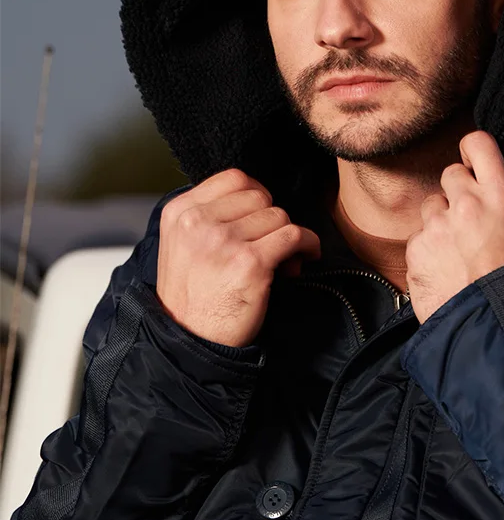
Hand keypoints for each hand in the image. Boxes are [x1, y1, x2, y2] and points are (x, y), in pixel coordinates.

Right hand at [157, 169, 320, 346]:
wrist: (190, 341)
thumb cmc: (193, 297)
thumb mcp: (182, 245)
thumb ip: (209, 217)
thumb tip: (260, 202)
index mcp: (180, 212)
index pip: (234, 178)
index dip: (257, 194)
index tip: (262, 217)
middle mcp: (198, 222)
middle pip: (260, 196)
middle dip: (272, 219)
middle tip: (271, 246)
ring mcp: (224, 241)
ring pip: (279, 216)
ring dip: (288, 236)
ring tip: (282, 260)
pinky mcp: (250, 264)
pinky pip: (294, 236)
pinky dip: (308, 244)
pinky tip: (305, 257)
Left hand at [406, 132, 503, 324]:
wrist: (489, 320)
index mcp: (498, 195)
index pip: (477, 143)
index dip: (473, 149)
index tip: (475, 163)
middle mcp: (465, 204)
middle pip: (450, 173)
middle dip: (458, 192)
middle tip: (472, 221)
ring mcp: (437, 225)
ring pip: (431, 205)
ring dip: (440, 220)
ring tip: (458, 249)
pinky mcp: (416, 247)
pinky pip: (419, 236)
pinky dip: (428, 248)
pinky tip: (444, 266)